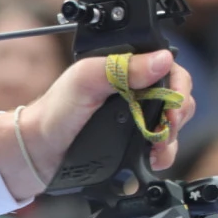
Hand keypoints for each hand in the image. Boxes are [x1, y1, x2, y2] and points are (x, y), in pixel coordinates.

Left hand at [0, 50, 194, 200]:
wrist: (39, 151)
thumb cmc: (56, 110)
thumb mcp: (85, 81)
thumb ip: (120, 68)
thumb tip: (162, 59)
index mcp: (123, 69)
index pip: (168, 68)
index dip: (178, 85)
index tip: (172, 104)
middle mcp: (133, 91)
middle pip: (177, 97)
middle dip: (178, 113)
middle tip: (167, 126)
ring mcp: (135, 117)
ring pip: (173, 123)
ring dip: (172, 137)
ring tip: (158, 147)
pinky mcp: (134, 141)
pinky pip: (162, 146)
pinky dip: (164, 153)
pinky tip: (154, 158)